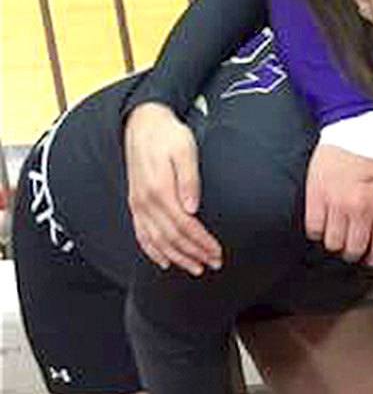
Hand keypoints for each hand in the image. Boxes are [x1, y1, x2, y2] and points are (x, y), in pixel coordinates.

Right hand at [126, 102, 221, 273]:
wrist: (142, 125)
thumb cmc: (168, 136)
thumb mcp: (185, 150)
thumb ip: (189, 180)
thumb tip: (192, 208)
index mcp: (160, 190)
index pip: (184, 226)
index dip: (201, 242)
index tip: (217, 253)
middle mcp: (145, 202)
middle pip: (171, 237)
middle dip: (193, 253)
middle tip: (212, 264)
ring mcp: (138, 205)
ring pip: (156, 241)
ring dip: (176, 257)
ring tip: (194, 268)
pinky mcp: (135, 204)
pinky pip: (141, 234)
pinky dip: (152, 250)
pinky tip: (163, 260)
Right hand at [305, 139, 372, 264]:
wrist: (358, 125)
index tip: (372, 256)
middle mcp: (360, 209)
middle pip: (353, 250)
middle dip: (355, 250)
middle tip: (354, 242)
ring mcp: (335, 203)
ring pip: (332, 243)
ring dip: (336, 240)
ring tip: (340, 231)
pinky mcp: (315, 195)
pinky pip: (313, 228)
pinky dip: (318, 229)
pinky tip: (325, 221)